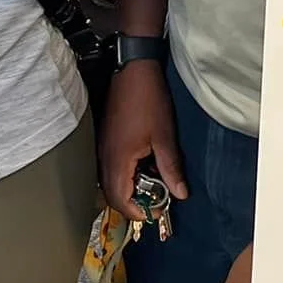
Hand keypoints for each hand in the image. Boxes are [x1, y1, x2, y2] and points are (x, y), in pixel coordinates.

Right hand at [97, 59, 187, 220]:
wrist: (133, 70)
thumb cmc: (149, 101)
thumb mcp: (165, 137)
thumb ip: (170, 168)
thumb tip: (180, 195)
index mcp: (118, 160)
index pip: (120, 200)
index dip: (139, 212)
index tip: (159, 209)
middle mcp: (105, 158)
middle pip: (113, 195)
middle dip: (135, 203)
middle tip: (159, 199)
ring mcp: (102, 149)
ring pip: (111, 183)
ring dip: (131, 188)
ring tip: (154, 181)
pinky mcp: (105, 141)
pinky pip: (111, 168)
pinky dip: (127, 175)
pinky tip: (144, 164)